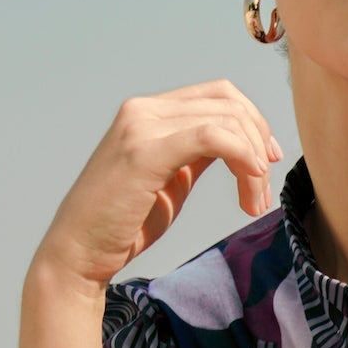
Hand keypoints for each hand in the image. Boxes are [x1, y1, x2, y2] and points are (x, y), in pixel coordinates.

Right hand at [35, 79, 283, 291]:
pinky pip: (211, 137)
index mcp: (149, 112)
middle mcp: (143, 110)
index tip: (267, 162)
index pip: (218, 95)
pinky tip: (250, 185)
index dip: (254, 123)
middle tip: (264, 190)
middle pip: (227, 102)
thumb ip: (196, 155)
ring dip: (253, 163)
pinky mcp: (144, 152)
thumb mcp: (171, 180)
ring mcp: (141, 126)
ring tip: (254, 203)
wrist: (80, 252)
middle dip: (259, 142)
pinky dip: (241, 157)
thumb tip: (236, 145)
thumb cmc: (125, 223)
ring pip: (225, 120)